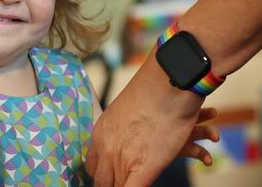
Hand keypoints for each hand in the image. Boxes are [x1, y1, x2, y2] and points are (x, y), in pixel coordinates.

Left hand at [86, 54, 205, 185]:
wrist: (168, 85)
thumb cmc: (152, 92)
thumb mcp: (122, 111)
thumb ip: (118, 132)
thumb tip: (123, 142)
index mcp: (100, 135)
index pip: (93, 168)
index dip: (102, 176)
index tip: (110, 178)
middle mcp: (106, 149)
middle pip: (102, 182)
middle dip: (111, 184)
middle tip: (122, 183)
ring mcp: (124, 161)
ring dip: (123, 186)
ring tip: (133, 182)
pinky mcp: (145, 169)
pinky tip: (140, 185)